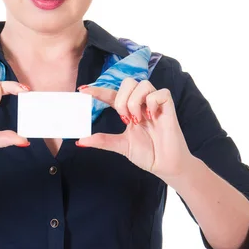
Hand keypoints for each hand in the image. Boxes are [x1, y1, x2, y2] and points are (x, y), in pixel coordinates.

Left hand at [76, 78, 193, 181]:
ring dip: (135, 102)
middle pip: (128, 82)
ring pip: (142, 84)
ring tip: (138, 120)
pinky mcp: (168, 107)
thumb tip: (80, 141)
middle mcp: (141, 103)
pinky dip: (152, 103)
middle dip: (121, 98)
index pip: (112, 95)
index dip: (98, 90)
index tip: (82, 90)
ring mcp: (155, 104)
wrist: (165, 165)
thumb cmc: (147, 154)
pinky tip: (152, 117)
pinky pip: (160, 92)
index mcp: (129, 110)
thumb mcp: (121, 145)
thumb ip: (102, 141)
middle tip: (124, 118)